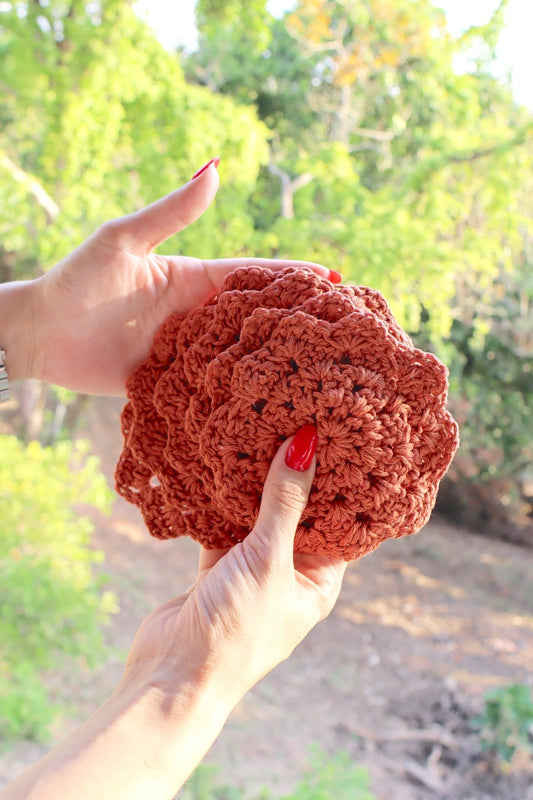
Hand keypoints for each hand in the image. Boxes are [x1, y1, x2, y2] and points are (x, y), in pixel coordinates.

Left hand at [5, 159, 335, 394]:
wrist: (40, 334)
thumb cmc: (78, 280)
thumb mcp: (125, 240)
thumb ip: (171, 211)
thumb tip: (217, 166)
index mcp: (194, 280)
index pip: (253, 276)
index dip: (293, 278)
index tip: (334, 281)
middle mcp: (198, 316)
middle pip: (256, 317)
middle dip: (296, 320)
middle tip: (342, 330)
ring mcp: (188, 352)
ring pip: (241, 355)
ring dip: (275, 360)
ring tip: (320, 370)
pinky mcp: (172, 383)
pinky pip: (212, 387)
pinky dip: (240, 392)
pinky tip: (271, 401)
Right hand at [119, 426, 346, 705]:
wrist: (171, 675)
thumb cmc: (235, 630)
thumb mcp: (269, 560)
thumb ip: (284, 502)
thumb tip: (307, 445)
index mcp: (317, 582)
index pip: (338, 524)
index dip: (338, 485)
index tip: (338, 440)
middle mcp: (289, 575)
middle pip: (297, 516)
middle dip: (295, 477)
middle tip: (298, 425)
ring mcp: (251, 572)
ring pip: (259, 519)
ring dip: (257, 486)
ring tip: (264, 435)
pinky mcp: (217, 569)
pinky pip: (225, 526)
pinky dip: (223, 503)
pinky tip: (223, 468)